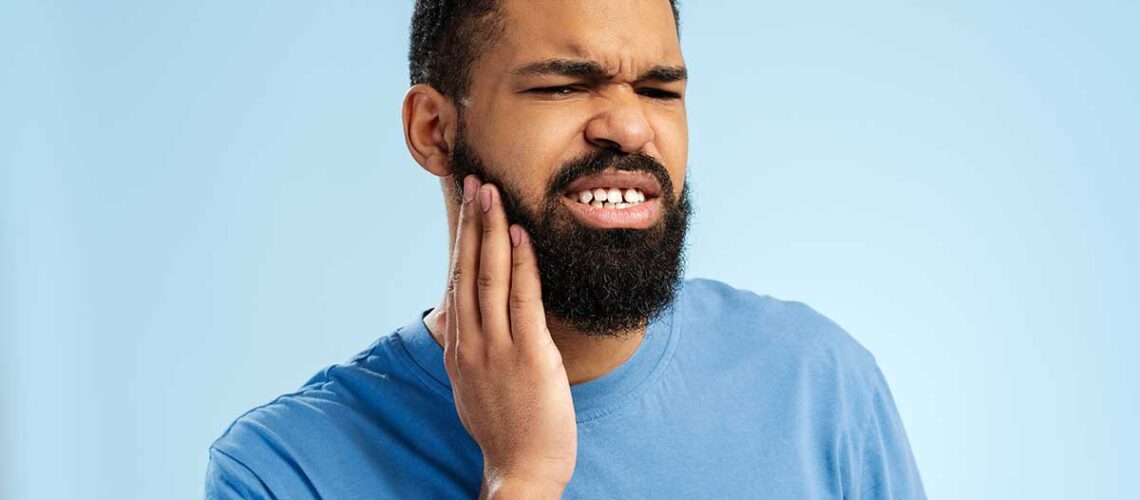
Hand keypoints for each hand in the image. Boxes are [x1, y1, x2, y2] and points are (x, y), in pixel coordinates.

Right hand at [443, 175, 576, 496]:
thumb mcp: (474, 388)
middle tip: (476, 182)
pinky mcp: (529, 356)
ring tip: (492, 194)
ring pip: (490, 277)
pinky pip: (523, 300)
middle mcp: (471, 344)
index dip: (462, 241)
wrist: (522, 472)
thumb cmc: (505, 432)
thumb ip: (470, 352)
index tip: (466, 208)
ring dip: (492, 230)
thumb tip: (463, 323)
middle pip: (468, 270)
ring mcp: (497, 349)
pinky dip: (522, 264)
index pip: (457, 282)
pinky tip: (521, 234)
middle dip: (472, 222)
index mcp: (458, 349)